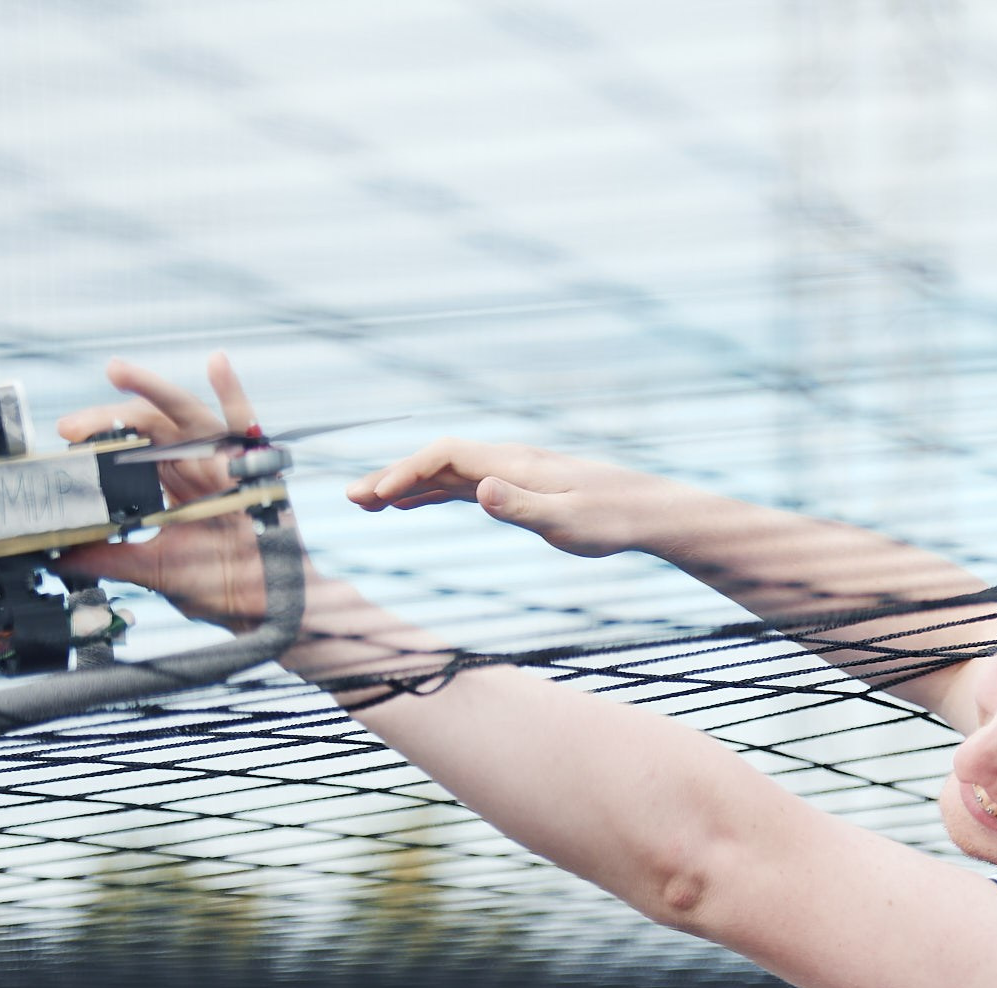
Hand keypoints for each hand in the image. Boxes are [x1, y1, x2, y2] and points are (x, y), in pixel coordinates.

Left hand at [54, 353, 283, 629]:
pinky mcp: (256, 468)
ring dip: (152, 388)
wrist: (269, 611)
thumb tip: (55, 555)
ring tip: (117, 370)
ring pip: (185, 413)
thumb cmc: (221, 587)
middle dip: (106, 418)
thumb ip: (108, 559)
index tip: (63, 444)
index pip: (127, 447)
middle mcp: (194, 465)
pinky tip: (217, 362)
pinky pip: (246, 423)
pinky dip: (233, 392)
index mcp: (169, 484)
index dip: (95, 440)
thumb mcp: (152, 572)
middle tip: (69, 427)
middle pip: (147, 425)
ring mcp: (224, 462)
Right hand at [348, 440, 687, 558]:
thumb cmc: (611, 519)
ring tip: (364, 503)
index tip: (377, 496)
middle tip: (350, 498)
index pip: (446, 456)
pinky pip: (461, 483)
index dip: (407, 470)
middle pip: (436, 460)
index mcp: (513, 465)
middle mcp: (507, 461)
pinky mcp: (517, 485)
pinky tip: (408, 503)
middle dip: (392, 475)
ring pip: (445, 472)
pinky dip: (429, 491)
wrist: (646, 510)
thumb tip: (479, 490)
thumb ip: (521, 506)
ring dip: (404, 484)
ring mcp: (510, 472)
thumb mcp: (568, 522)